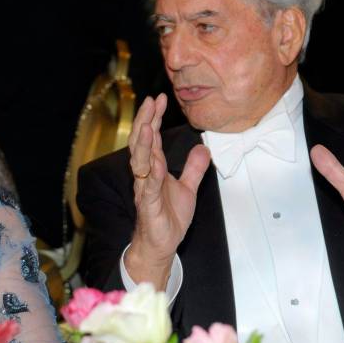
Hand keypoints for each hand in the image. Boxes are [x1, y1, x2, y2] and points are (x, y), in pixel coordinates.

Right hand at [125, 94, 210, 288]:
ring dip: (144, 143)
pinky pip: (148, 186)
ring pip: (140, 161)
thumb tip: (203, 148)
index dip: (154, 117)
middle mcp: (146, 175)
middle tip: (150, 101)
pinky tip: (154, 160)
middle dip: (145, 121)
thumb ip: (194, 168)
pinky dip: (151, 172)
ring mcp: (145, 189)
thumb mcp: (188, 188)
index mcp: (154, 168)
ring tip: (148, 124)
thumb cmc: (169, 217)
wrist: (162, 244)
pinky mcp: (149, 205)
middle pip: (141, 143)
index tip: (158, 98)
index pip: (152, 138)